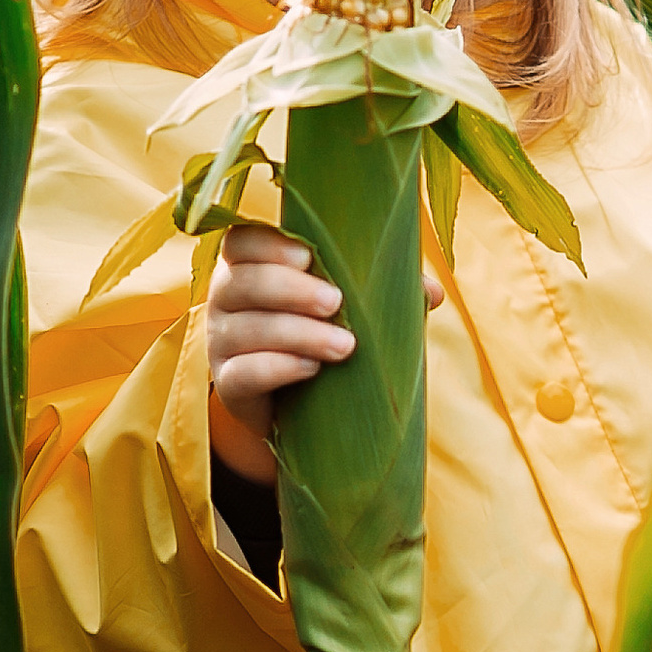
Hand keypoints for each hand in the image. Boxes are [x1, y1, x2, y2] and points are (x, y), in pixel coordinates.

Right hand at [204, 221, 442, 481]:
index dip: (270, 246)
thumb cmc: (326, 335)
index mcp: (251, 266)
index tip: (309, 257)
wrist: (304, 409)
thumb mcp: (355, 308)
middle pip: (240, 282)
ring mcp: (221, 344)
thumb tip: (431, 292)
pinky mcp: (228, 387)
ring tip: (344, 346)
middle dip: (290, 290)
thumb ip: (385, 291)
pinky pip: (241, 373)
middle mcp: (226, 299)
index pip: (242, 242)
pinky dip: (276, 367)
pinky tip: (311, 369)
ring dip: (297, 333)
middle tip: (336, 302)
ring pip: (243, 329)